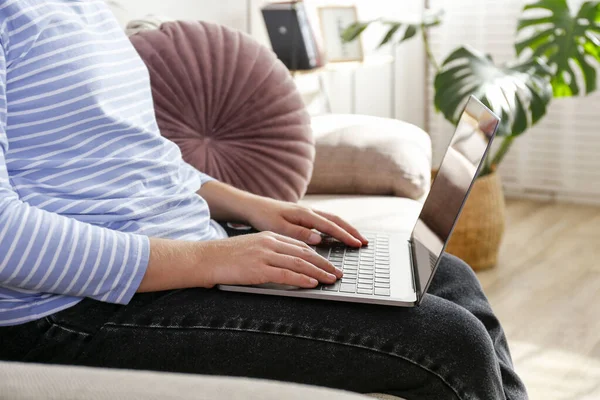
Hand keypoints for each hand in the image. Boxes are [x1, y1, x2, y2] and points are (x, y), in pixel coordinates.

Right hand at [199, 231, 341, 287]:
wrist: (204, 258)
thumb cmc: (225, 257)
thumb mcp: (252, 249)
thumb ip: (270, 253)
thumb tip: (287, 265)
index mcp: (269, 237)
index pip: (299, 245)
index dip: (317, 255)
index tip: (329, 264)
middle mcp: (269, 243)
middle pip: (304, 253)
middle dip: (324, 264)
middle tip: (338, 273)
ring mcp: (264, 255)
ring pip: (299, 264)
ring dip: (319, 273)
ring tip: (331, 280)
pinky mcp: (258, 269)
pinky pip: (286, 275)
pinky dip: (302, 280)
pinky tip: (313, 284)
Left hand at [245, 197, 367, 246]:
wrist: (253, 206)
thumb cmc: (263, 217)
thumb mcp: (278, 227)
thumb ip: (298, 233)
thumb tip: (318, 239)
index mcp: (304, 214)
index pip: (330, 226)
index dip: (345, 236)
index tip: (357, 244)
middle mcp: (309, 211)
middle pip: (336, 220)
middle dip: (351, 231)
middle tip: (364, 242)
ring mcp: (307, 213)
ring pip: (332, 219)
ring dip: (345, 228)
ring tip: (356, 238)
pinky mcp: (303, 216)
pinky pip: (325, 221)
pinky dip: (336, 227)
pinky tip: (338, 234)